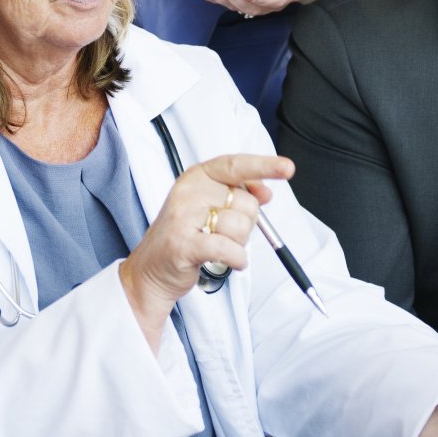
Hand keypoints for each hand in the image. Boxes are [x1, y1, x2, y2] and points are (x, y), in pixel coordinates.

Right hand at [119, 153, 288, 336]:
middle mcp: (189, 192)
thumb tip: (266, 192)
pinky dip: (238, 259)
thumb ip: (237, 194)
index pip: (235, 165)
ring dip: (239, 243)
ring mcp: (183, 217)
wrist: (150, 271)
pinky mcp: (183, 244)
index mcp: (197, 177)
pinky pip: (230, 249)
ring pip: (241, 226)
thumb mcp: (208, 206)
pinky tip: (231, 261)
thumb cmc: (184, 237)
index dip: (264, 165)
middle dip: (247, 223)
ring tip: (220, 247)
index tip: (287, 168)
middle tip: (224, 233)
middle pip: (246, 202)